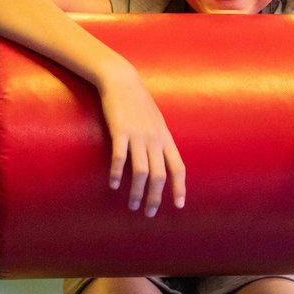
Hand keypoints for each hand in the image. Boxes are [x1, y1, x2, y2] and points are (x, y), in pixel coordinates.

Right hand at [98, 65, 185, 216]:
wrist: (122, 81)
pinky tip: (113, 184)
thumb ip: (161, 141)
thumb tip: (164, 161)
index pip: (178, 167)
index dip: (180, 187)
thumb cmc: (139, 103)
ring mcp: (137, 135)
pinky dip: (117, 172)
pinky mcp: (120, 130)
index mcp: (165, 138)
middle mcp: (154, 139)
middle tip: (149, 213)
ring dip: (138, 192)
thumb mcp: (157, 122)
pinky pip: (120, 156)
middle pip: (160, 175)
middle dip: (156, 197)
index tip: (178, 205)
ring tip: (133, 205)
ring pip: (141, 171)